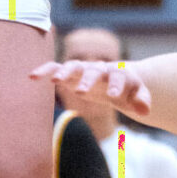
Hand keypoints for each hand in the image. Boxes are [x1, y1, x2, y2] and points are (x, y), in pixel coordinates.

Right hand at [32, 56, 154, 120]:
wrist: (117, 78)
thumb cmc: (128, 89)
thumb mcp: (139, 96)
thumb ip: (142, 100)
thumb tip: (145, 111)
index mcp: (119, 73)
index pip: (118, 76)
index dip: (116, 86)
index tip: (114, 97)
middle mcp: (100, 68)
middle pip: (94, 70)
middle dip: (88, 79)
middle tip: (81, 91)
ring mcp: (83, 69)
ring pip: (72, 66)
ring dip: (64, 72)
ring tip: (53, 81)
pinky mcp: (70, 73)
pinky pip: (55, 68)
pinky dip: (44, 70)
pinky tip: (31, 76)